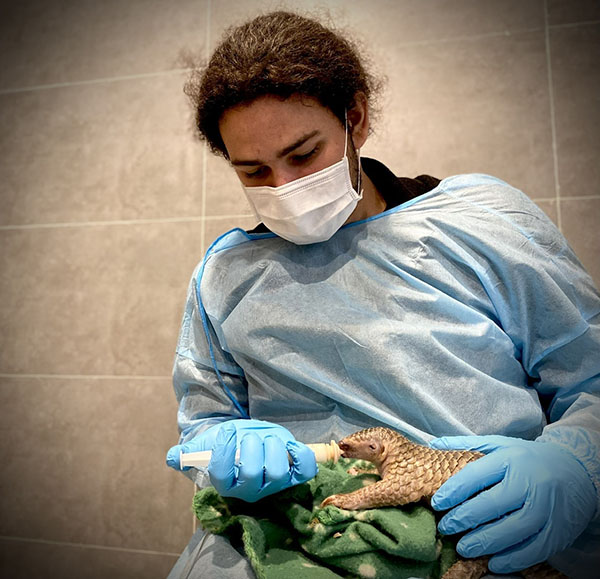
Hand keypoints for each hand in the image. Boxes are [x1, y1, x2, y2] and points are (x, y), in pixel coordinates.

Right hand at [166, 419, 316, 501]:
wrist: (248, 441)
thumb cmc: (227, 444)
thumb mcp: (205, 445)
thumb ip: (189, 452)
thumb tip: (173, 457)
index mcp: (226, 483)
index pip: (222, 474)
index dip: (223, 452)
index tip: (226, 432)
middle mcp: (250, 489)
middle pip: (253, 473)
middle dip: (251, 446)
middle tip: (249, 435)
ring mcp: (274, 483)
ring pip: (278, 472)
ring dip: (272, 446)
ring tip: (266, 437)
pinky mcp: (294, 474)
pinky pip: (305, 471)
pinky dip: (302, 456)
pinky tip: (291, 444)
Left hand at [429, 435, 595, 573]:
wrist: (576, 470)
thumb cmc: (528, 458)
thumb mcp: (499, 444)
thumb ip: (466, 445)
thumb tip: (434, 445)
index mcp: (509, 459)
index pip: (476, 475)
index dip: (454, 491)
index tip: (437, 503)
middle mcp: (528, 482)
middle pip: (493, 504)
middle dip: (465, 518)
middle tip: (445, 527)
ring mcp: (545, 507)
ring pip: (514, 529)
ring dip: (486, 541)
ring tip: (463, 547)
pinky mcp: (558, 529)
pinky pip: (535, 548)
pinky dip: (513, 559)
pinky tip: (493, 562)